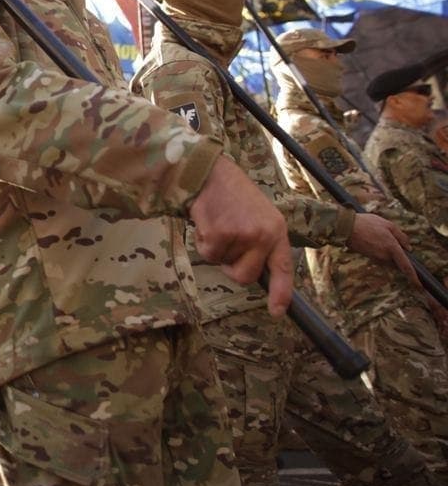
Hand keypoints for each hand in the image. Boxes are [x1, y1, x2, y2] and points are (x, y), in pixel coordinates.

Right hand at [188, 156, 292, 317]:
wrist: (210, 174)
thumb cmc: (232, 194)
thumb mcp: (259, 215)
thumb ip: (262, 241)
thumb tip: (255, 271)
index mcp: (276, 230)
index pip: (283, 268)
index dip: (281, 293)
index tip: (277, 312)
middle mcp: (263, 235)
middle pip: (245, 276)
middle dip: (231, 267)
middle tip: (225, 244)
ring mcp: (242, 236)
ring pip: (222, 264)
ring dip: (215, 249)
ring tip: (217, 223)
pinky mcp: (220, 235)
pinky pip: (208, 254)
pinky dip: (202, 242)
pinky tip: (206, 223)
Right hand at [346, 214, 416, 283]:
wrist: (345, 227)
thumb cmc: (366, 223)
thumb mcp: (388, 224)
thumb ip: (401, 236)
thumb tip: (409, 248)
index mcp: (392, 247)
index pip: (406, 266)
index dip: (413, 277)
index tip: (418, 285)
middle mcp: (384, 256)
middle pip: (397, 262)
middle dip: (399, 257)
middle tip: (392, 242)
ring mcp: (376, 257)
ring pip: (388, 260)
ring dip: (389, 252)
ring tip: (379, 237)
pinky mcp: (369, 256)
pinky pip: (380, 257)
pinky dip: (381, 251)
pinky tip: (373, 239)